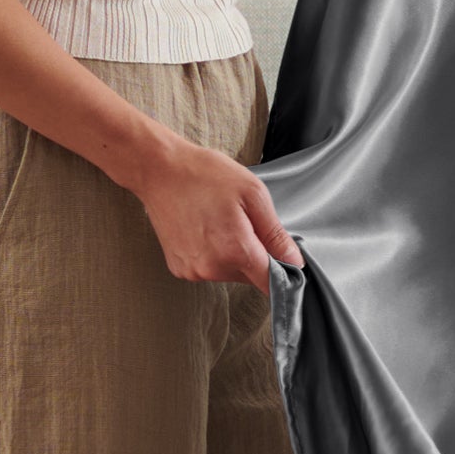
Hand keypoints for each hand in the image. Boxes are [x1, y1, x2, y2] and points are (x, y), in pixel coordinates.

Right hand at [131, 137, 304, 288]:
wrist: (160, 171)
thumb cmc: (205, 175)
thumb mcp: (253, 195)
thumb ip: (276, 234)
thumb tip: (294, 262)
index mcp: (234, 250)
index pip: (271, 283)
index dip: (284, 272)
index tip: (286, 258)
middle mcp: (211, 268)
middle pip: (251, 277)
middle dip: (257, 256)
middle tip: (247, 223)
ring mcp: (192, 270)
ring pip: (231, 273)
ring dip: (236, 255)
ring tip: (223, 222)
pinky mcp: (179, 268)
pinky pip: (210, 269)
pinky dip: (215, 254)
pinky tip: (207, 229)